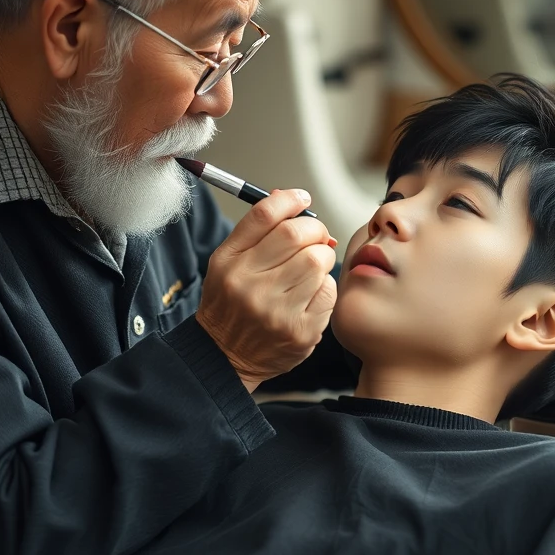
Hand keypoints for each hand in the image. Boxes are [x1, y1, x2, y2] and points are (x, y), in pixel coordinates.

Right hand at [196, 189, 337, 392]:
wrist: (225, 357)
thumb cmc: (230, 302)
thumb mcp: (228, 262)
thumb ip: (255, 229)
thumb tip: (289, 197)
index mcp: (230, 263)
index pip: (264, 216)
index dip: (289, 200)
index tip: (301, 199)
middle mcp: (249, 286)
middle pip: (297, 235)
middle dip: (314, 229)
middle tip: (313, 236)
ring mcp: (276, 311)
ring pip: (319, 261)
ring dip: (322, 257)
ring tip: (310, 268)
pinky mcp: (300, 331)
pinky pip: (328, 291)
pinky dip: (325, 286)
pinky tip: (311, 292)